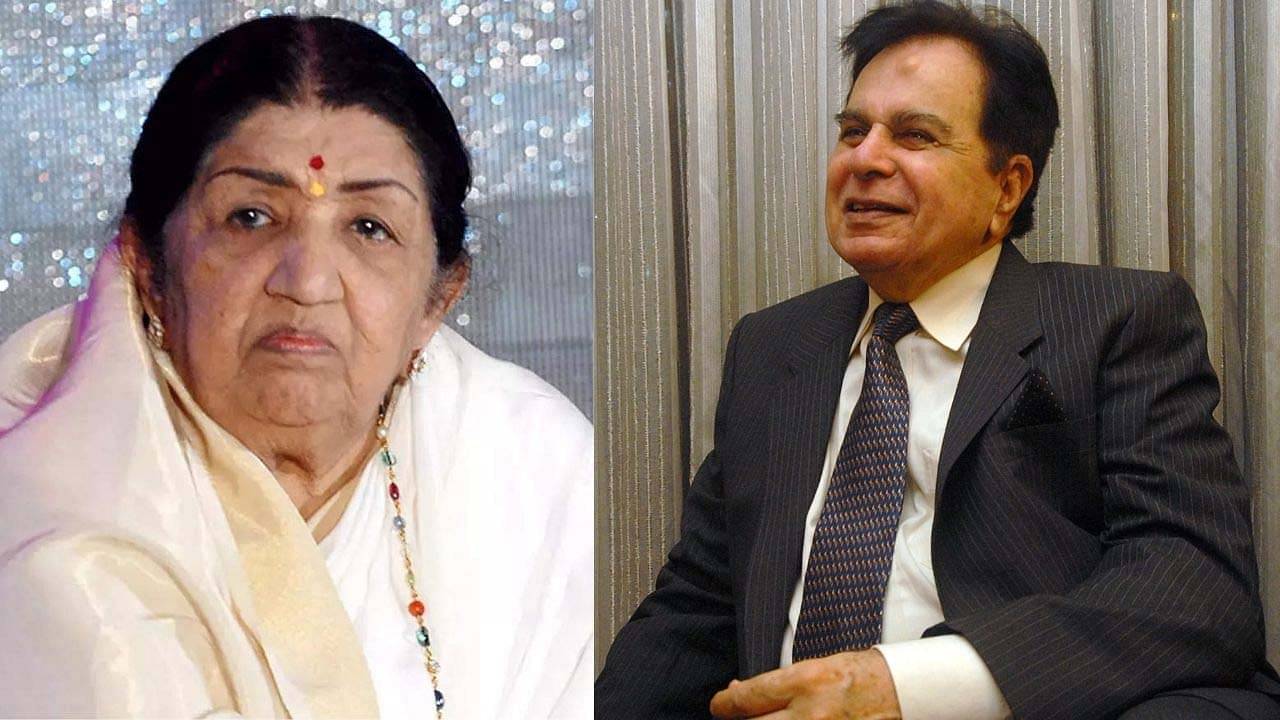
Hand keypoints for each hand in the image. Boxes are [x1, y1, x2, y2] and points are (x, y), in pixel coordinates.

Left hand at [709, 648, 901, 718]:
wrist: (902, 690)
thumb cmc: (858, 673)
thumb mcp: (815, 666)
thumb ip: (778, 683)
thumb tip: (740, 693)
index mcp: (806, 681)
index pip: (749, 697)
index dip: (725, 705)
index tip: (719, 705)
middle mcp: (811, 713)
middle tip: (736, 716)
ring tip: (762, 719)